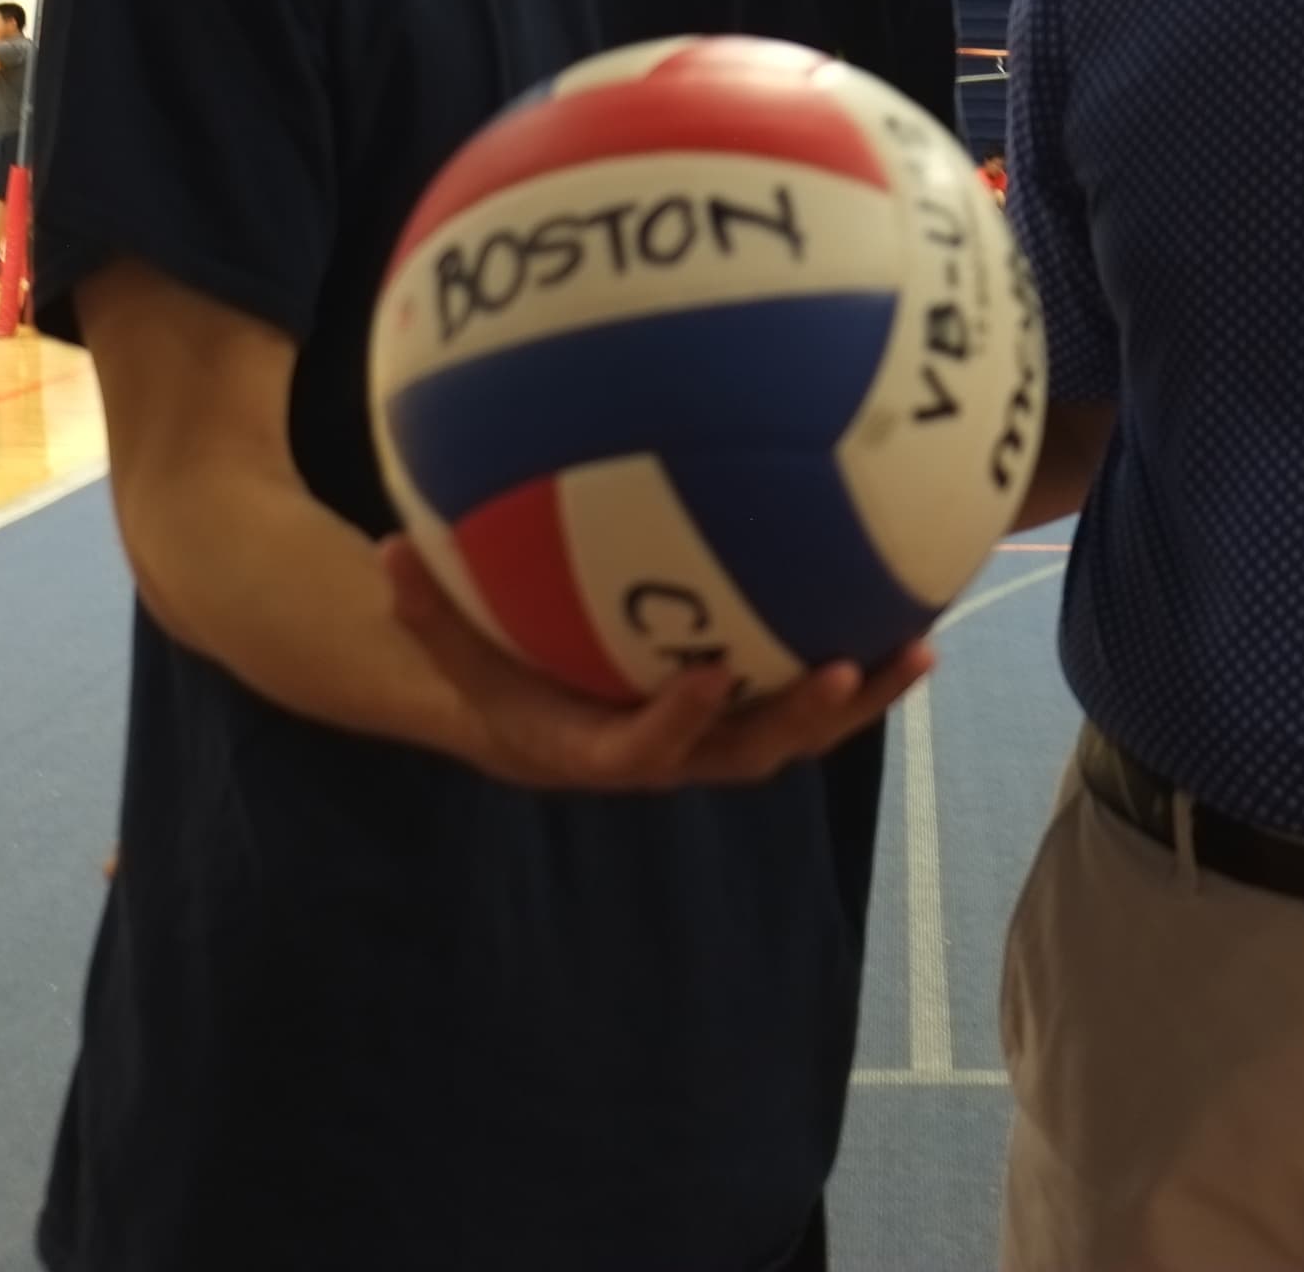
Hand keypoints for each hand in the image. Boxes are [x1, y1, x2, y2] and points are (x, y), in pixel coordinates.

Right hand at [378, 535, 926, 790]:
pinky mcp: (745, 710)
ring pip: (797, 730)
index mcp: (596, 748)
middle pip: (748, 753)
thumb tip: (385, 550)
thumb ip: (424, 606)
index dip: (680, 721)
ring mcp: (715, 737)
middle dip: (800, 717)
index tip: (712, 675)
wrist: (525, 716)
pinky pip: (805, 688)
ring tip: (917, 647)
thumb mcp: (445, 646)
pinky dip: (855, 660)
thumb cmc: (487, 671)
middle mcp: (669, 753)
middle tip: (844, 667)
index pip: (642, 750)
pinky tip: (907, 604)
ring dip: (858, 697)